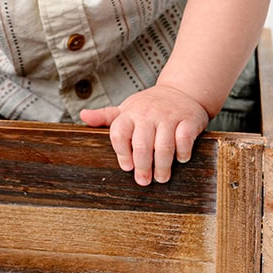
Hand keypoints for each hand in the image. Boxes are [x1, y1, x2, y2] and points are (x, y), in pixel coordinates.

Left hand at [79, 85, 208, 186]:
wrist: (181, 91)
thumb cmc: (149, 106)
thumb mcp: (126, 109)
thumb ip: (105, 117)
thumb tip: (83, 116)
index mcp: (130, 113)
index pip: (119, 133)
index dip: (121, 153)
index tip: (127, 167)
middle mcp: (148, 114)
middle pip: (142, 145)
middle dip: (142, 167)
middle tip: (143, 181)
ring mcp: (169, 116)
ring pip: (164, 146)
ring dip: (162, 166)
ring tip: (161, 177)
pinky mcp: (189, 120)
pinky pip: (184, 140)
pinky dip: (182, 153)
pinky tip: (180, 160)